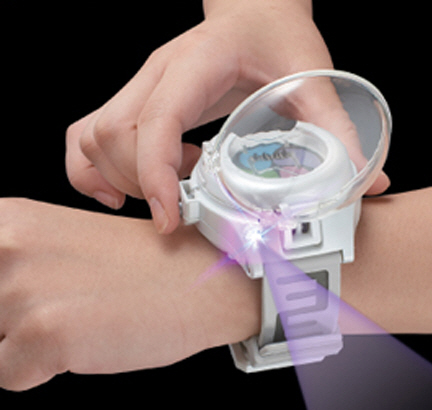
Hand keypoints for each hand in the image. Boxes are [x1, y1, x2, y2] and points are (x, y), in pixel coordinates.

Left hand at [0, 198, 258, 390]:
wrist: (199, 278)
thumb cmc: (140, 261)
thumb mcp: (58, 242)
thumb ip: (11, 264)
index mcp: (8, 219)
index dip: (0, 292)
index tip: (19, 295)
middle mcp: (6, 247)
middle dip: (8, 319)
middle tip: (60, 304)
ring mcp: (23, 291)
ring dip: (23, 343)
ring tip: (74, 319)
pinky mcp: (45, 334)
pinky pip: (7, 375)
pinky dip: (38, 370)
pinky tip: (83, 340)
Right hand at [65, 1, 343, 233]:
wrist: (256, 12)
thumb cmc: (276, 36)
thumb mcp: (311, 75)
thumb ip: (335, 127)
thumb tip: (367, 182)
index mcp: (195, 64)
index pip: (156, 121)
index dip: (154, 175)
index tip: (171, 218)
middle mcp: (158, 73)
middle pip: (112, 134)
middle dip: (138, 185)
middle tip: (179, 209)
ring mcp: (142, 85)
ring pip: (93, 136)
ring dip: (117, 179)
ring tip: (168, 192)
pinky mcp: (139, 100)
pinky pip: (88, 134)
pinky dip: (94, 169)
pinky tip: (126, 189)